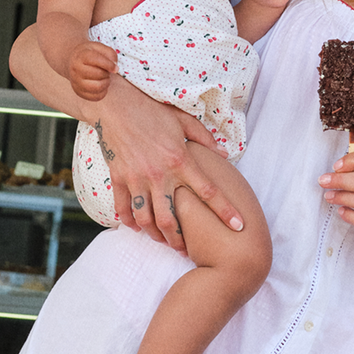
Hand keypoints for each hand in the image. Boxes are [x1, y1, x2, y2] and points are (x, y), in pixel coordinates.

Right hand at [69, 41, 117, 100]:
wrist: (72, 62)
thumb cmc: (89, 54)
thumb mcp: (98, 47)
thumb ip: (109, 53)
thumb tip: (114, 67)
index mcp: (81, 56)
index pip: (96, 60)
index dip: (109, 65)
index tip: (116, 68)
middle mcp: (76, 69)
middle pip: (98, 74)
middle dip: (107, 73)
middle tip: (106, 71)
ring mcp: (76, 82)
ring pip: (97, 87)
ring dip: (106, 83)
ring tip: (104, 78)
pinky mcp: (78, 92)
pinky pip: (96, 97)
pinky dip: (103, 91)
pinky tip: (101, 84)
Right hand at [96, 79, 242, 251]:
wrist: (114, 104)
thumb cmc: (152, 110)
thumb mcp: (183, 120)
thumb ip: (204, 139)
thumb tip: (225, 155)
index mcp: (180, 160)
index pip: (208, 192)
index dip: (225, 211)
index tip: (239, 226)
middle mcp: (159, 174)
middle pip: (172, 219)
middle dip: (180, 240)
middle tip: (187, 250)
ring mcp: (137, 178)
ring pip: (146, 219)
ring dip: (155, 235)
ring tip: (163, 242)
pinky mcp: (119, 178)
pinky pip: (123, 207)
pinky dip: (129, 221)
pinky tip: (137, 227)